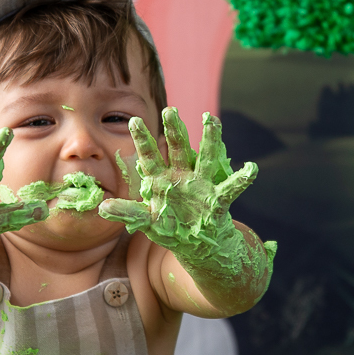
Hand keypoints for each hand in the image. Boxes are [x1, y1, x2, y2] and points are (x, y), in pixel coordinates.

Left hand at [98, 108, 255, 265]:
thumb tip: (102, 207)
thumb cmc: (171, 228)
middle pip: (178, 149)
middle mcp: (182, 176)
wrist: (197, 244)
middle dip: (174, 131)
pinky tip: (251, 169)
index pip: (150, 156)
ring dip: (210, 140)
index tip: (134, 120)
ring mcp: (201, 186)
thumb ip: (128, 213)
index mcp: (161, 180)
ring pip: (206, 158)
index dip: (143, 140)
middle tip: (170, 110)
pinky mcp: (216, 201)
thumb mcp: (147, 221)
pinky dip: (241, 180)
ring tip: (213, 120)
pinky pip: (230, 189)